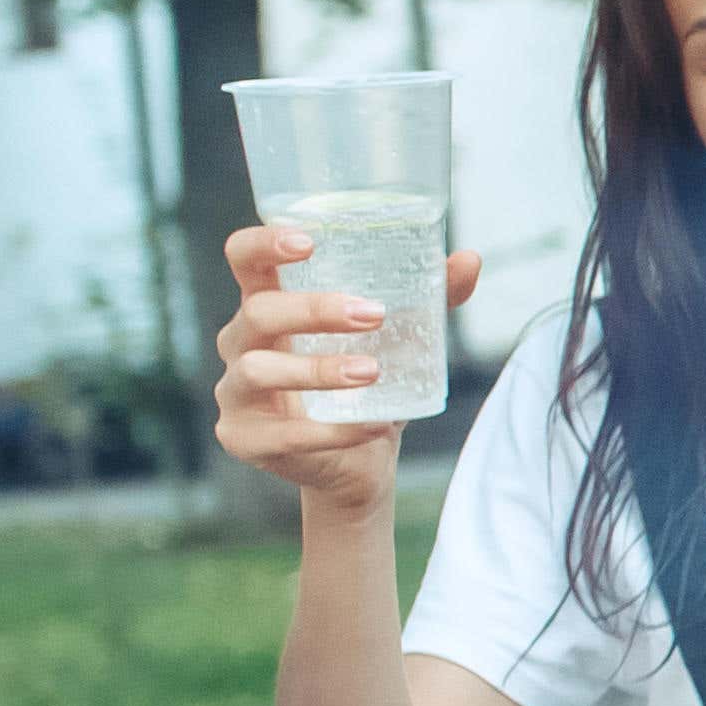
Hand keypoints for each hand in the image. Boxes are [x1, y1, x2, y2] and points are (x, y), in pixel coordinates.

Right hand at [213, 223, 478, 517]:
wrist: (361, 464)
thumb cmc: (367, 386)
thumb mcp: (399, 339)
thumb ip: (428, 298)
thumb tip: (470, 260)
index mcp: (268, 305)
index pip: (245, 259)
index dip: (264, 243)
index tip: (308, 241)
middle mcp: (242, 343)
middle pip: (259, 312)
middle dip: (314, 309)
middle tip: (374, 314)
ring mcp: (236, 392)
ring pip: (260, 370)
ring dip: (318, 369)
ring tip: (372, 372)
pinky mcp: (243, 439)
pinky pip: (284, 433)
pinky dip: (332, 431)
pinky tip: (373, 426)